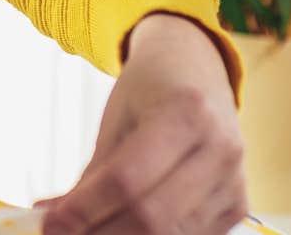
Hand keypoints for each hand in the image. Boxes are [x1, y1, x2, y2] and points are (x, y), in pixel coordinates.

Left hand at [41, 13, 246, 234]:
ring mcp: (234, 181)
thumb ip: (91, 174)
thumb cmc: (149, 92)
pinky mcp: (239, 205)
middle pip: (152, 217)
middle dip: (100, 233)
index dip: (85, 209)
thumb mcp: (116, 120)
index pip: (127, 180)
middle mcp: (220, 149)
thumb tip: (52, 220)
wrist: (198, 71)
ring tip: (84, 233)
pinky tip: (120, 229)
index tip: (51, 226)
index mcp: (185, 113)